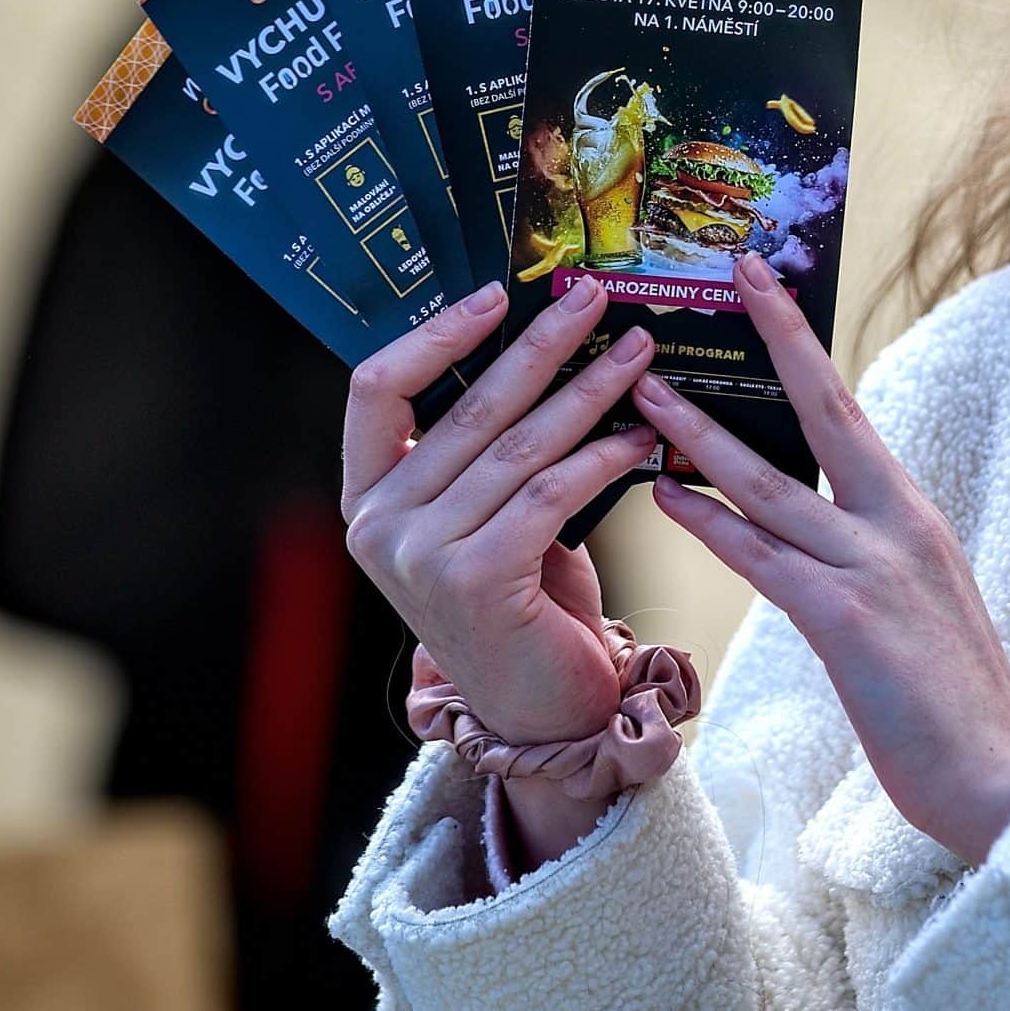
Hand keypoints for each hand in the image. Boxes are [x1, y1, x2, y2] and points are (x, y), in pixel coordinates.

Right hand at [341, 276, 665, 745]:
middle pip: (466, 406)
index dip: (433, 334)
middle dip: (541, 344)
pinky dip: (603, 457)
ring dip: (589, 391)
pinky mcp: (476, 580)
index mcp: (367, 498)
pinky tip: (642, 438)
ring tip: (638, 355)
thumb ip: (486, 451)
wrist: (540, 715)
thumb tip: (545, 345)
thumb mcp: (483, 518)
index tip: (496, 294)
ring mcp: (420, 557)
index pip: (375, 389)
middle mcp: (379, 526)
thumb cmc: (522, 605)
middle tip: (597, 300)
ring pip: (519, 445)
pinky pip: (550, 492)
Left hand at [636, 252, 1009, 866]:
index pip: (848, 411)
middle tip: (734, 272)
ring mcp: (874, 567)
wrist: (1003, 779)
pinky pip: (762, 557)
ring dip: (702, 432)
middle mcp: (897, 523)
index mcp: (913, 513)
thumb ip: (867, 550)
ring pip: (772, 482)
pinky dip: (709, 520)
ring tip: (645, 387)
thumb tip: (807, 514)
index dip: (804, 346)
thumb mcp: (915, 602)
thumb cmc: (950, 703)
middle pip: (826, 410)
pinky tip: (665, 495)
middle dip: (777, 337)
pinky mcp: (847, 620)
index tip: (768, 285)